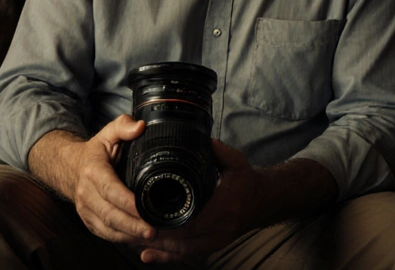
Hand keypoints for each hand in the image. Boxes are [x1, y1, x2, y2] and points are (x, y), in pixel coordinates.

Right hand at [69, 114, 156, 245]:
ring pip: (106, 228)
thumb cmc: (95, 152)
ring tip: (149, 237)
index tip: (143, 208)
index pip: (110, 189)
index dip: (126, 201)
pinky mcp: (88, 220)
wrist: (70, 168)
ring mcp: (85, 209)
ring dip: (128, 235)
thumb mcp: (108, 133)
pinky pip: (104, 234)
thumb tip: (140, 126)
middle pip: (109, 214)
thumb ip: (123, 126)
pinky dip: (121, 239)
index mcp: (93, 171)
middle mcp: (86, 193)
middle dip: (132, 225)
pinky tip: (137, 239)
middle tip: (152, 231)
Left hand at [138, 140, 261, 264]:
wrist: (264, 201)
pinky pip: (187, 255)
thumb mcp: (235, 161)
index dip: (166, 222)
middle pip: (181, 239)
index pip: (190, 221)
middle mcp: (221, 227)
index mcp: (224, 206)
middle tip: (130, 227)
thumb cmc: (247, 180)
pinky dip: (167, 256)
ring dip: (157, 247)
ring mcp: (218, 240)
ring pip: (182, 251)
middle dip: (155, 235)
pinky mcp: (214, 246)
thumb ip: (217, 149)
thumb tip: (199, 138)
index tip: (144, 215)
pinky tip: (148, 254)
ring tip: (133, 240)